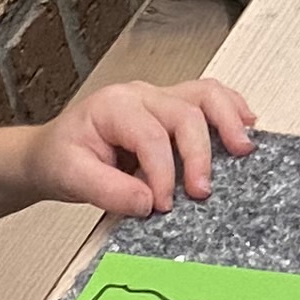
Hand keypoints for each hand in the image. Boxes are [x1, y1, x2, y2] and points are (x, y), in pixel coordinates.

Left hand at [29, 76, 256, 214]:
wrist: (53, 151)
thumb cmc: (62, 157)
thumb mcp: (71, 177)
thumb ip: (108, 191)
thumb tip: (147, 201)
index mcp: (113, 107)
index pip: (151, 137)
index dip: (162, 173)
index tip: (162, 204)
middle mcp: (141, 96)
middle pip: (186, 113)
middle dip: (198, 155)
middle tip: (201, 191)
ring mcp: (160, 99)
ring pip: (206, 94)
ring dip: (228, 120)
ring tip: (242, 148)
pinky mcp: (174, 109)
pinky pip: (210, 98)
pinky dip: (231, 110)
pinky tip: (246, 126)